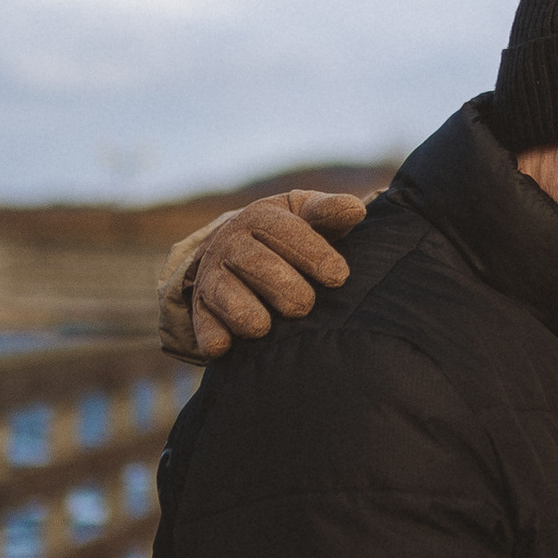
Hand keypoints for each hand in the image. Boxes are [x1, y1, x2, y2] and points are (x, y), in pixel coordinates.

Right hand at [187, 189, 370, 358]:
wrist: (239, 250)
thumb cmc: (289, 235)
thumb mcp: (307, 215)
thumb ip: (329, 212)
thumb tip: (356, 211)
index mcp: (261, 217)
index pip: (284, 231)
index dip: (312, 254)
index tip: (338, 277)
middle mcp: (232, 243)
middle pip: (254, 263)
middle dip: (281, 286)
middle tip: (304, 305)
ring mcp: (213, 276)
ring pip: (223, 292)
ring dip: (243, 311)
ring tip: (264, 327)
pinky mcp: (201, 309)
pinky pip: (201, 323)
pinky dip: (210, 336)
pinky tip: (224, 346)